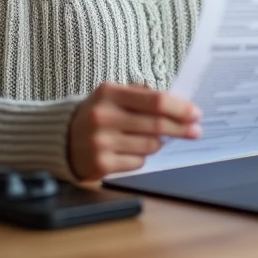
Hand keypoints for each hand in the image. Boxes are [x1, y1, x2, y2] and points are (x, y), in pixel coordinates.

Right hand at [68, 82, 201, 180]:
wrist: (61, 140)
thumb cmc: (97, 114)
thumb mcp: (112, 95)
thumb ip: (141, 95)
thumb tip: (177, 104)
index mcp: (109, 93)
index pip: (155, 100)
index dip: (180, 108)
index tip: (196, 113)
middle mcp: (103, 116)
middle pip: (156, 124)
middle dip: (181, 128)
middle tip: (196, 131)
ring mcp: (101, 142)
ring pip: (150, 145)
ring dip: (159, 143)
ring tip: (155, 139)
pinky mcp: (101, 164)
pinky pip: (138, 161)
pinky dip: (142, 156)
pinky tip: (133, 150)